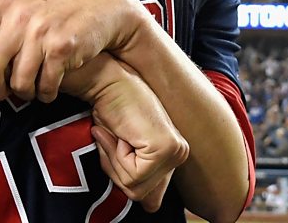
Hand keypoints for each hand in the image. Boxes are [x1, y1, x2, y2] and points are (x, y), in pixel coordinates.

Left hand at [0, 0, 149, 101]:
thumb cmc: (51, 3)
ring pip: (18, 81)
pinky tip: (47, 89)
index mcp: (3, 1)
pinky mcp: (63, 48)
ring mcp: (42, 31)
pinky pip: (44, 85)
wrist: (100, 7)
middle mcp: (19, 15)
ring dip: (22, 93)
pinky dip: (44, 94)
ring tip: (27, 89)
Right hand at [86, 65, 188, 210]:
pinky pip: (134, 174)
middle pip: (140, 194)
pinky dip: (116, 155)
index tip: (117, 144)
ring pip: (135, 186)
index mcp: (173, 155)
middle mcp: (180, 154)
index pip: (148, 195)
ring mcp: (176, 151)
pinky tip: (120, 132)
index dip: (121, 174)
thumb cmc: (109, 109)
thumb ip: (135, 176)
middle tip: (113, 137)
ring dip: (115, 160)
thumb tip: (149, 206)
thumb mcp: (120, 149)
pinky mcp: (166, 148)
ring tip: (117, 133)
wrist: (107, 81)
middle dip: (115, 169)